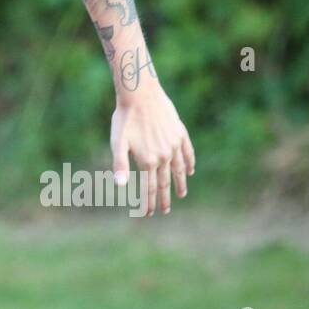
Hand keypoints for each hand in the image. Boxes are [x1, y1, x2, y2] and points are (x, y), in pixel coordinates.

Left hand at [110, 89, 193, 214]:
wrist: (140, 94)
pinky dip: (190, 163)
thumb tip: (120, 186)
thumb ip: (119, 165)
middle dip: (164, 198)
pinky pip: (188, 152)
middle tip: (165, 211)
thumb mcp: (118, 142)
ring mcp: (174, 144)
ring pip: (180, 169)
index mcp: (148, 160)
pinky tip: (191, 171)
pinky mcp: (180, 133)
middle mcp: (164, 155)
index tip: (148, 214)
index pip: (149, 188)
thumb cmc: (125, 118)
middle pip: (165, 181)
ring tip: (182, 194)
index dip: (148, 202)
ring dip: (180, 183)